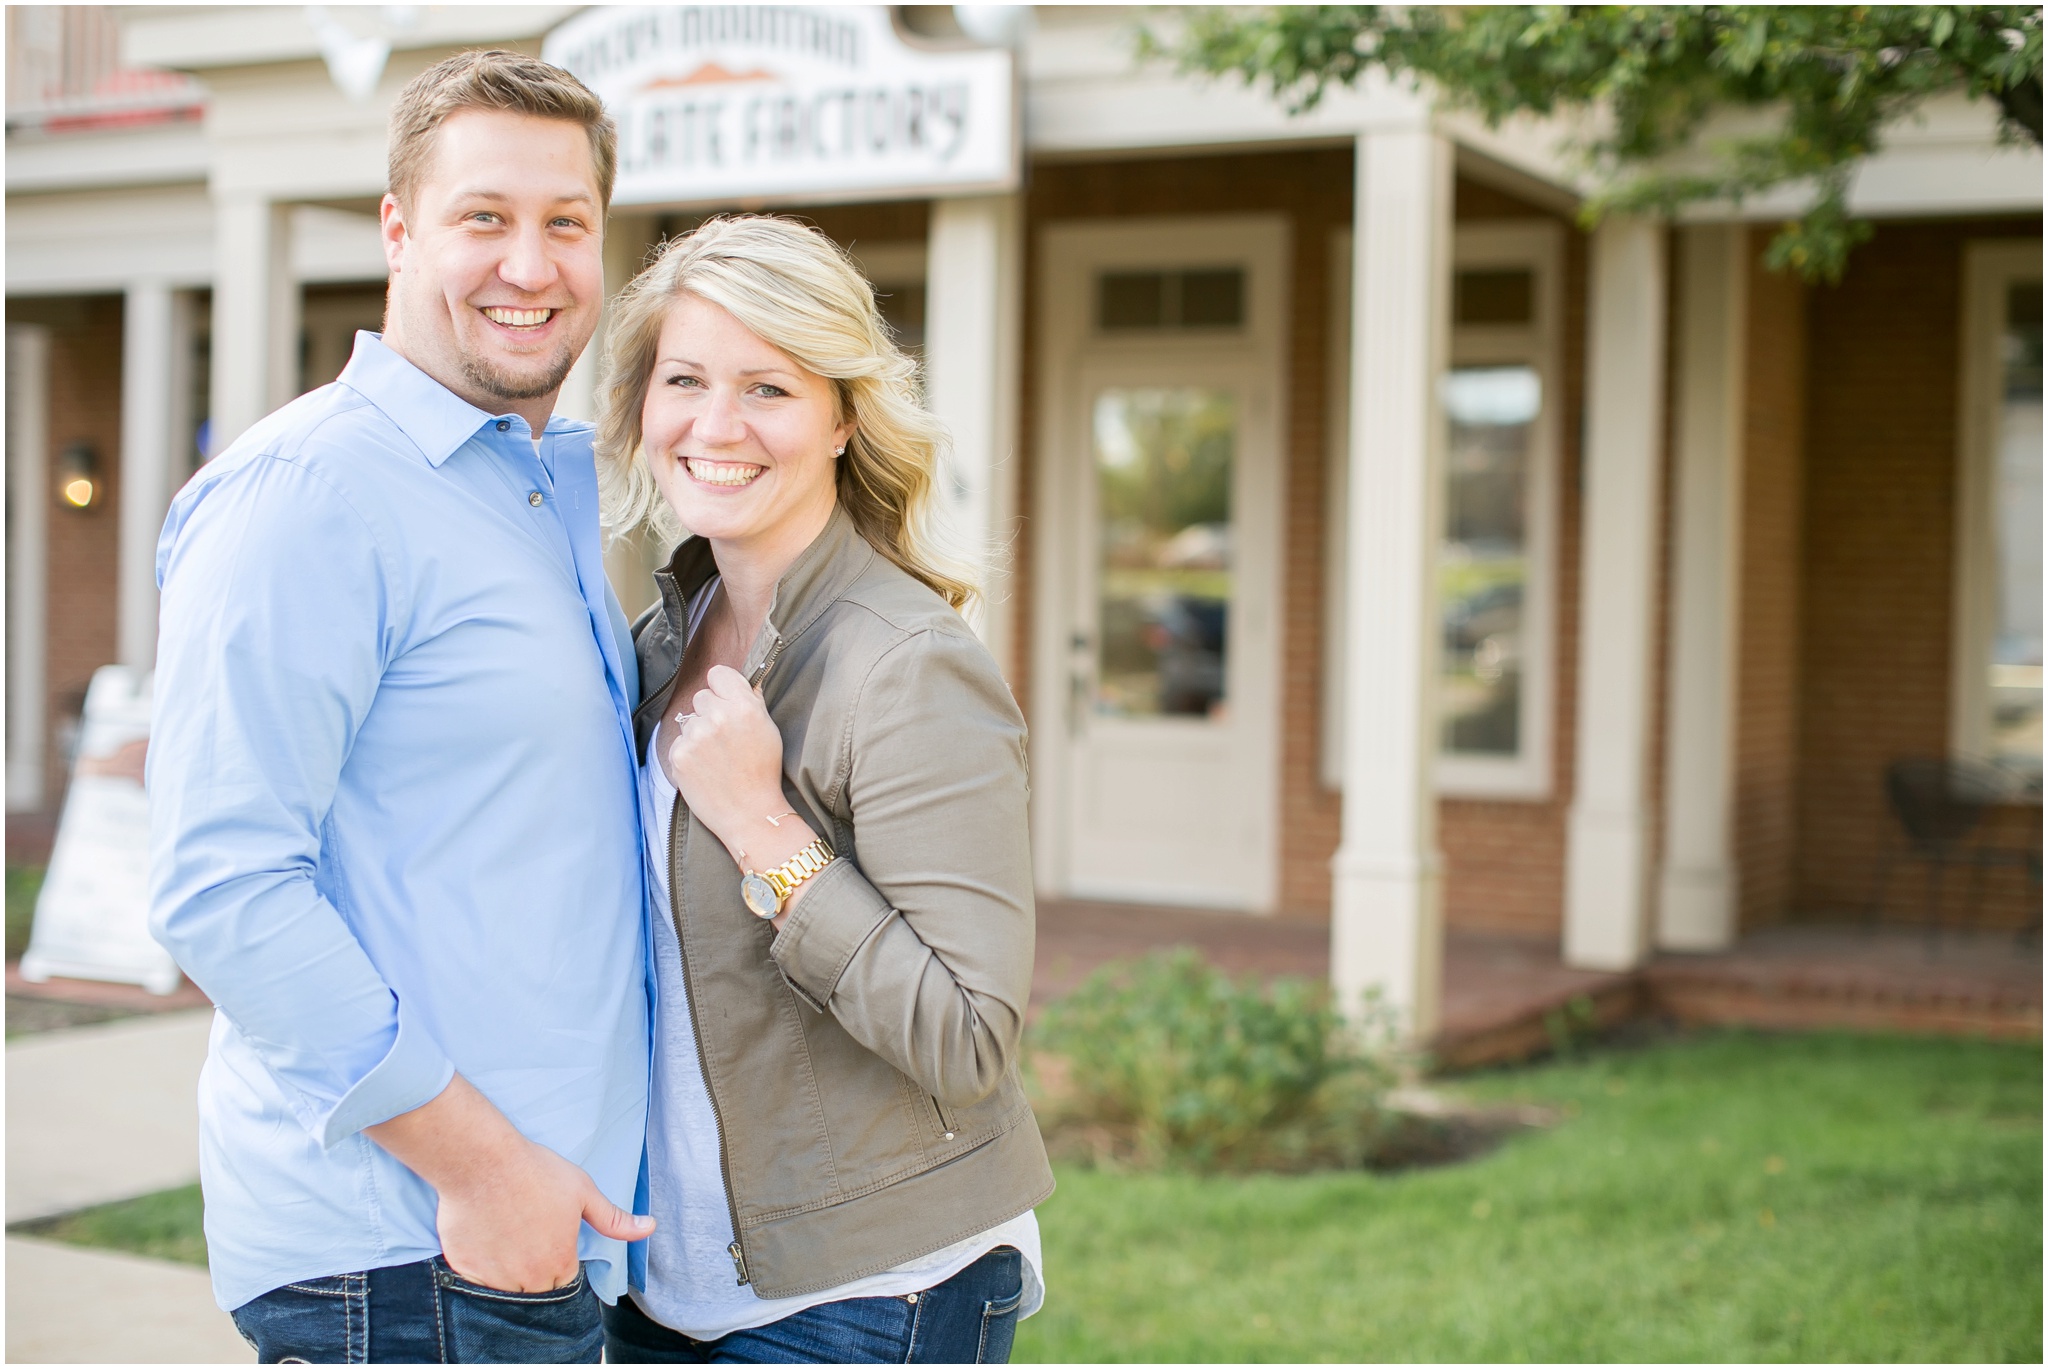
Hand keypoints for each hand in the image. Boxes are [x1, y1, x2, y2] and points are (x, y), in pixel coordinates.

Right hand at [435, 1135, 647, 1291]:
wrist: (483, 1160)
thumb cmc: (535, 1171)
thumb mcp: (583, 1191)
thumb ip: (614, 1220)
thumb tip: (649, 1227)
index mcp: (558, 1262)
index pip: (564, 1282)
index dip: (559, 1262)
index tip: (550, 1240)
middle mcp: (527, 1278)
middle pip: (536, 1290)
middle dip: (536, 1271)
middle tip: (527, 1237)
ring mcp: (493, 1277)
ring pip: (506, 1291)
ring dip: (508, 1275)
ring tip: (507, 1238)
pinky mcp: (464, 1268)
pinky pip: (475, 1282)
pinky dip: (480, 1269)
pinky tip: (484, 1240)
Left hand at [667, 665, 807, 864]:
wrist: (750, 813)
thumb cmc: (762, 772)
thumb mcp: (768, 730)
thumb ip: (752, 701)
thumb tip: (738, 681)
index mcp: (744, 706)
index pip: (718, 674)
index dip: (722, 687)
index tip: (726, 700)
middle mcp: (718, 717)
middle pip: (701, 696)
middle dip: (710, 712)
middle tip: (724, 737)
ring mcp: (696, 736)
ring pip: (688, 721)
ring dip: (698, 734)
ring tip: (716, 758)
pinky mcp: (679, 755)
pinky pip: (679, 742)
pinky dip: (688, 754)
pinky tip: (704, 768)